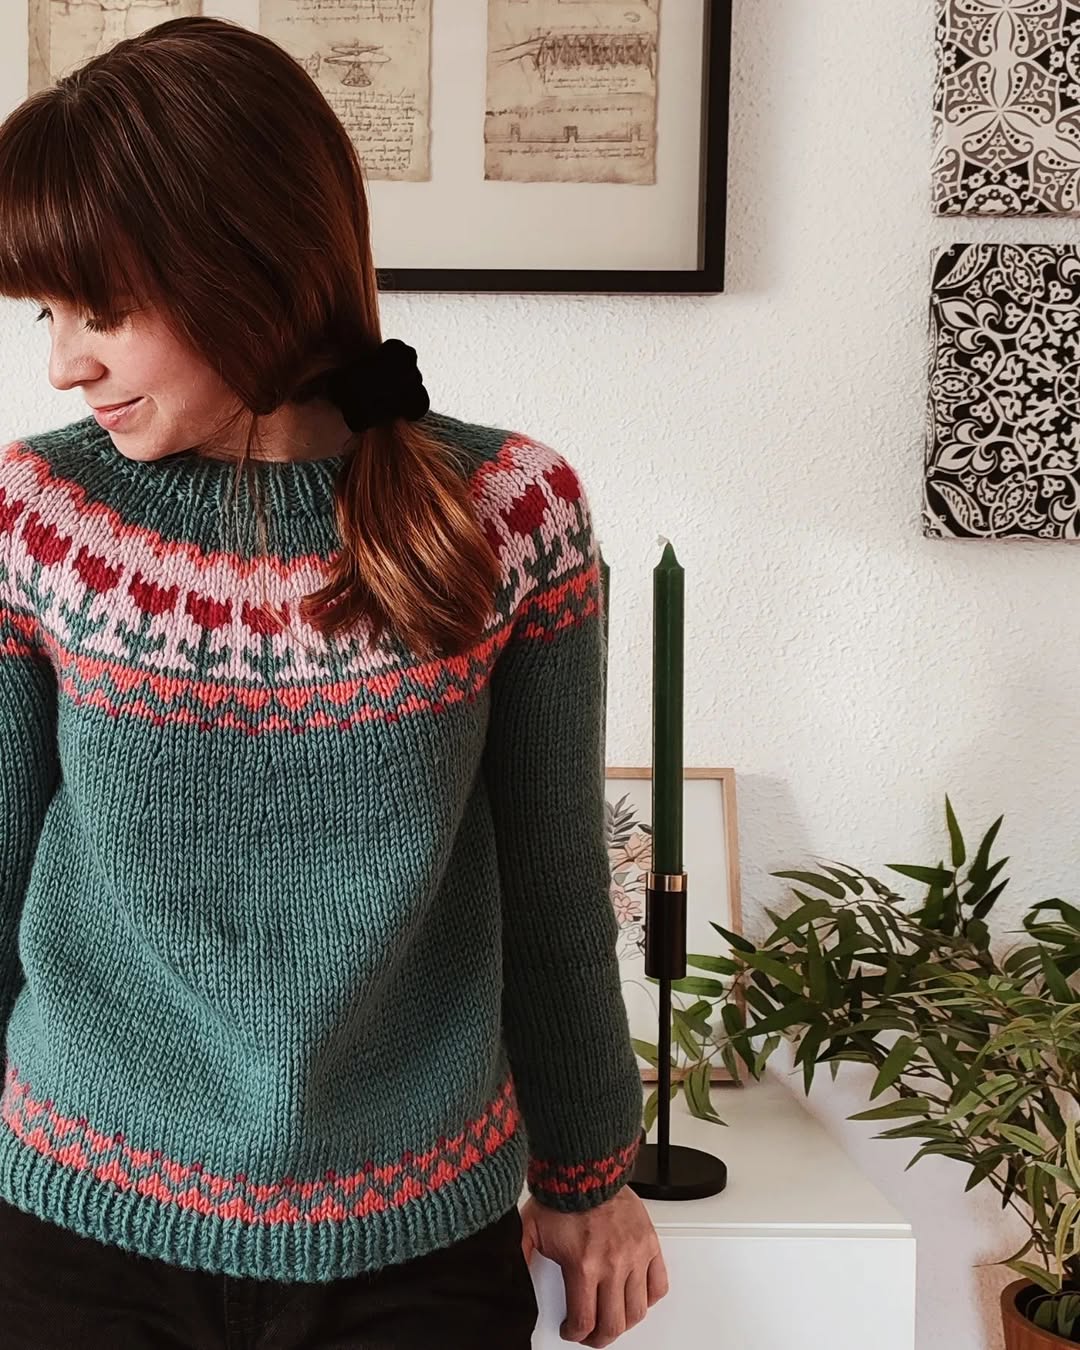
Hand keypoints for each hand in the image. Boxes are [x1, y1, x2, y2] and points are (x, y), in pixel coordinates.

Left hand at [520, 1185, 668, 1346]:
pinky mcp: (649, 1244)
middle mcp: (612, 1264)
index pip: (584, 1322)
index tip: (570, 1330)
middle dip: (599, 1337)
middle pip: (613, 1324)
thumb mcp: (530, 1230)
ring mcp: (634, 1255)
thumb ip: (520, 1257)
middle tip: (591, 1333)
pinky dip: (649, 1299)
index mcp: (583, 1265)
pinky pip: (658, 1286)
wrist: (586, 1167)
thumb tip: (509, 1280)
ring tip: (611, 1318)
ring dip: (623, 1322)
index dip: (575, 1334)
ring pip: (637, 1311)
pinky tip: (635, 1297)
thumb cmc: (561, 1195)